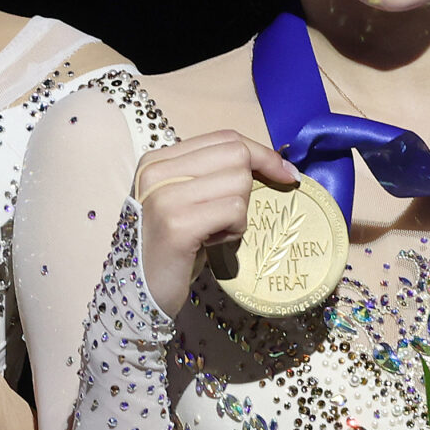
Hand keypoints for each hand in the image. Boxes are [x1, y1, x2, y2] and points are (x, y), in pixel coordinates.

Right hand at [130, 130, 298, 317]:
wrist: (142, 291)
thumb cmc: (175, 247)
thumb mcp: (189, 200)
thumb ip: (213, 175)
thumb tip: (274, 162)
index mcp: (157, 160)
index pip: (224, 138)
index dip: (262, 153)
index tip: (287, 174)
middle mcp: (156, 171)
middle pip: (236, 156)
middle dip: (249, 187)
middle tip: (231, 217)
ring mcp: (164, 196)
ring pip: (239, 183)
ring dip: (239, 214)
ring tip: (214, 233)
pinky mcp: (177, 224)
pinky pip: (234, 210)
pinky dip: (234, 230)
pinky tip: (213, 243)